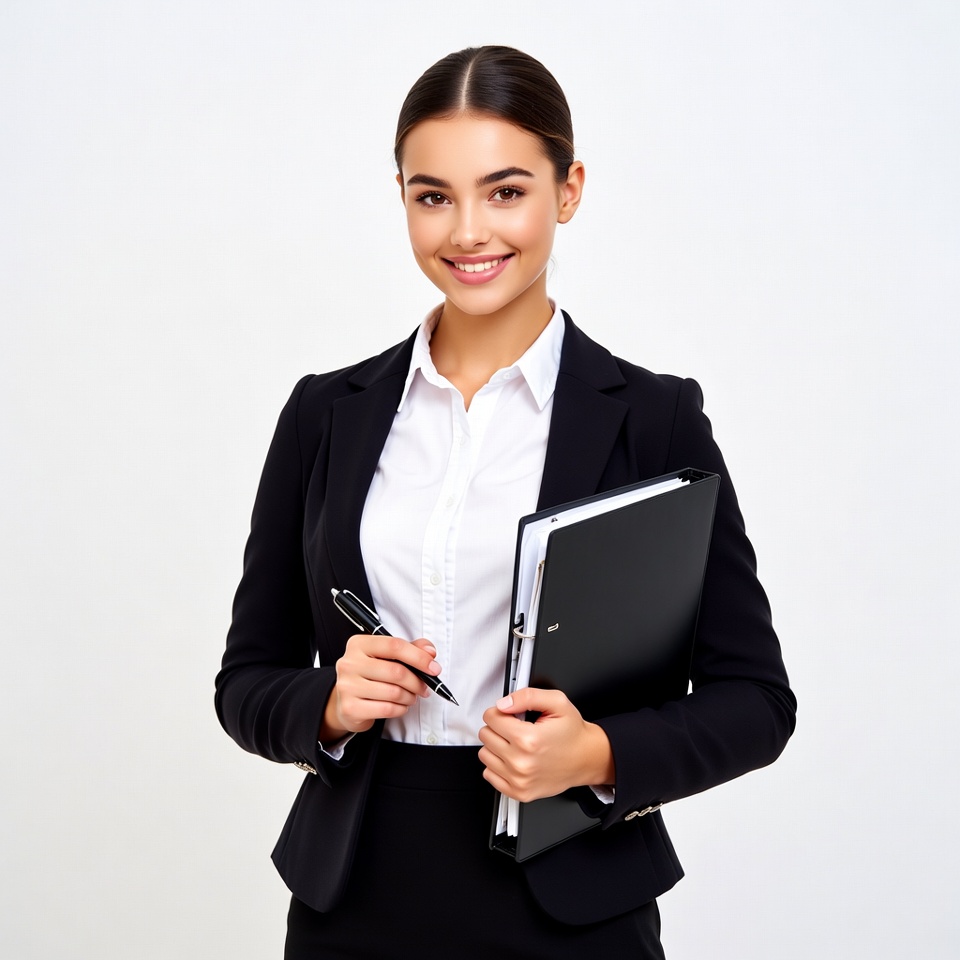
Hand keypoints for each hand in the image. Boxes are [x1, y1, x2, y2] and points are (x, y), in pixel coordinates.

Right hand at [319, 635, 440, 740]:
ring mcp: (347, 686)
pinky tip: (399, 706)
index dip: (419, 657)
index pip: (394, 646)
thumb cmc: (370, 676)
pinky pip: (386, 709)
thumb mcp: (387, 656)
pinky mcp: (350, 708)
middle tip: (424, 688)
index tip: (434, 668)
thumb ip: (411, 648)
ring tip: (410, 697)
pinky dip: (400, 709)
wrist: (345, 702)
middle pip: (396, 671)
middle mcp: (349, 663)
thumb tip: (430, 651)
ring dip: (410, 697)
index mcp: (359, 644)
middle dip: (417, 682)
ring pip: (393, 692)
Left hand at [478, 687, 614, 801]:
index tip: (510, 714)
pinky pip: (489, 775)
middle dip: (498, 727)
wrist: (587, 758)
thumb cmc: (572, 733)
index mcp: (528, 739)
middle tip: (515, 728)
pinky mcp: (519, 792)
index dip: (500, 711)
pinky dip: (497, 765)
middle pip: (485, 735)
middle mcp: (521, 762)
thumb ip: (527, 696)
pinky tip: (513, 759)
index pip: (491, 718)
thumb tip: (504, 704)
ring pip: (484, 755)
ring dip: (496, 746)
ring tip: (515, 744)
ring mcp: (519, 780)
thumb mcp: (557, 702)